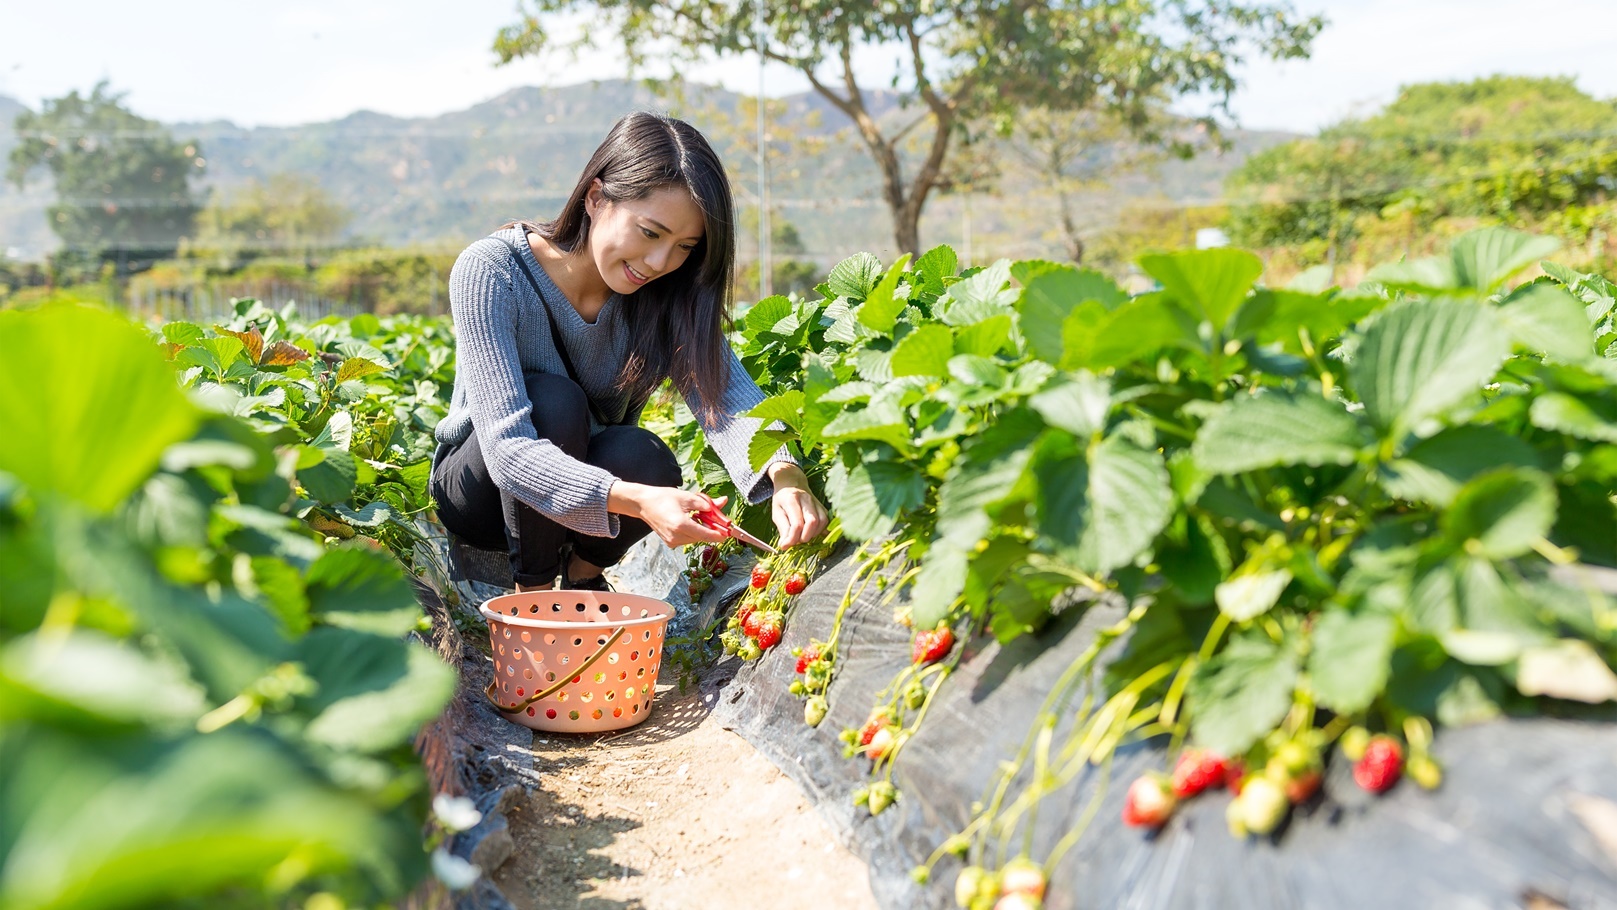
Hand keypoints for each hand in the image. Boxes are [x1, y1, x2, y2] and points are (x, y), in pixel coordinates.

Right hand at [609, 483, 727, 548]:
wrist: (643, 504)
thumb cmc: (663, 498)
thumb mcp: (687, 497)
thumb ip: (707, 503)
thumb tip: (723, 502)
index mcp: (681, 525)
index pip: (706, 534)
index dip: (719, 534)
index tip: (729, 532)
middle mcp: (676, 536)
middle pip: (702, 537)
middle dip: (711, 529)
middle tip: (715, 517)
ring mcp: (672, 541)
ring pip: (695, 538)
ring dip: (701, 529)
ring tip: (698, 516)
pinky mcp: (670, 542)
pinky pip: (687, 539)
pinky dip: (692, 531)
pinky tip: (689, 520)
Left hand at [768, 463, 827, 548]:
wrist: (792, 482)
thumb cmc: (782, 499)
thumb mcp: (777, 513)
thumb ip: (782, 529)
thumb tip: (785, 546)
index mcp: (792, 500)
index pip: (797, 523)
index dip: (793, 538)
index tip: (786, 546)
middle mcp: (807, 499)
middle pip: (812, 522)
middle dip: (805, 536)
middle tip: (797, 540)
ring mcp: (817, 502)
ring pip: (822, 521)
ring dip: (814, 534)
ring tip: (804, 536)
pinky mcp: (823, 506)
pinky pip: (826, 520)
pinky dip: (821, 530)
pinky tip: (812, 533)